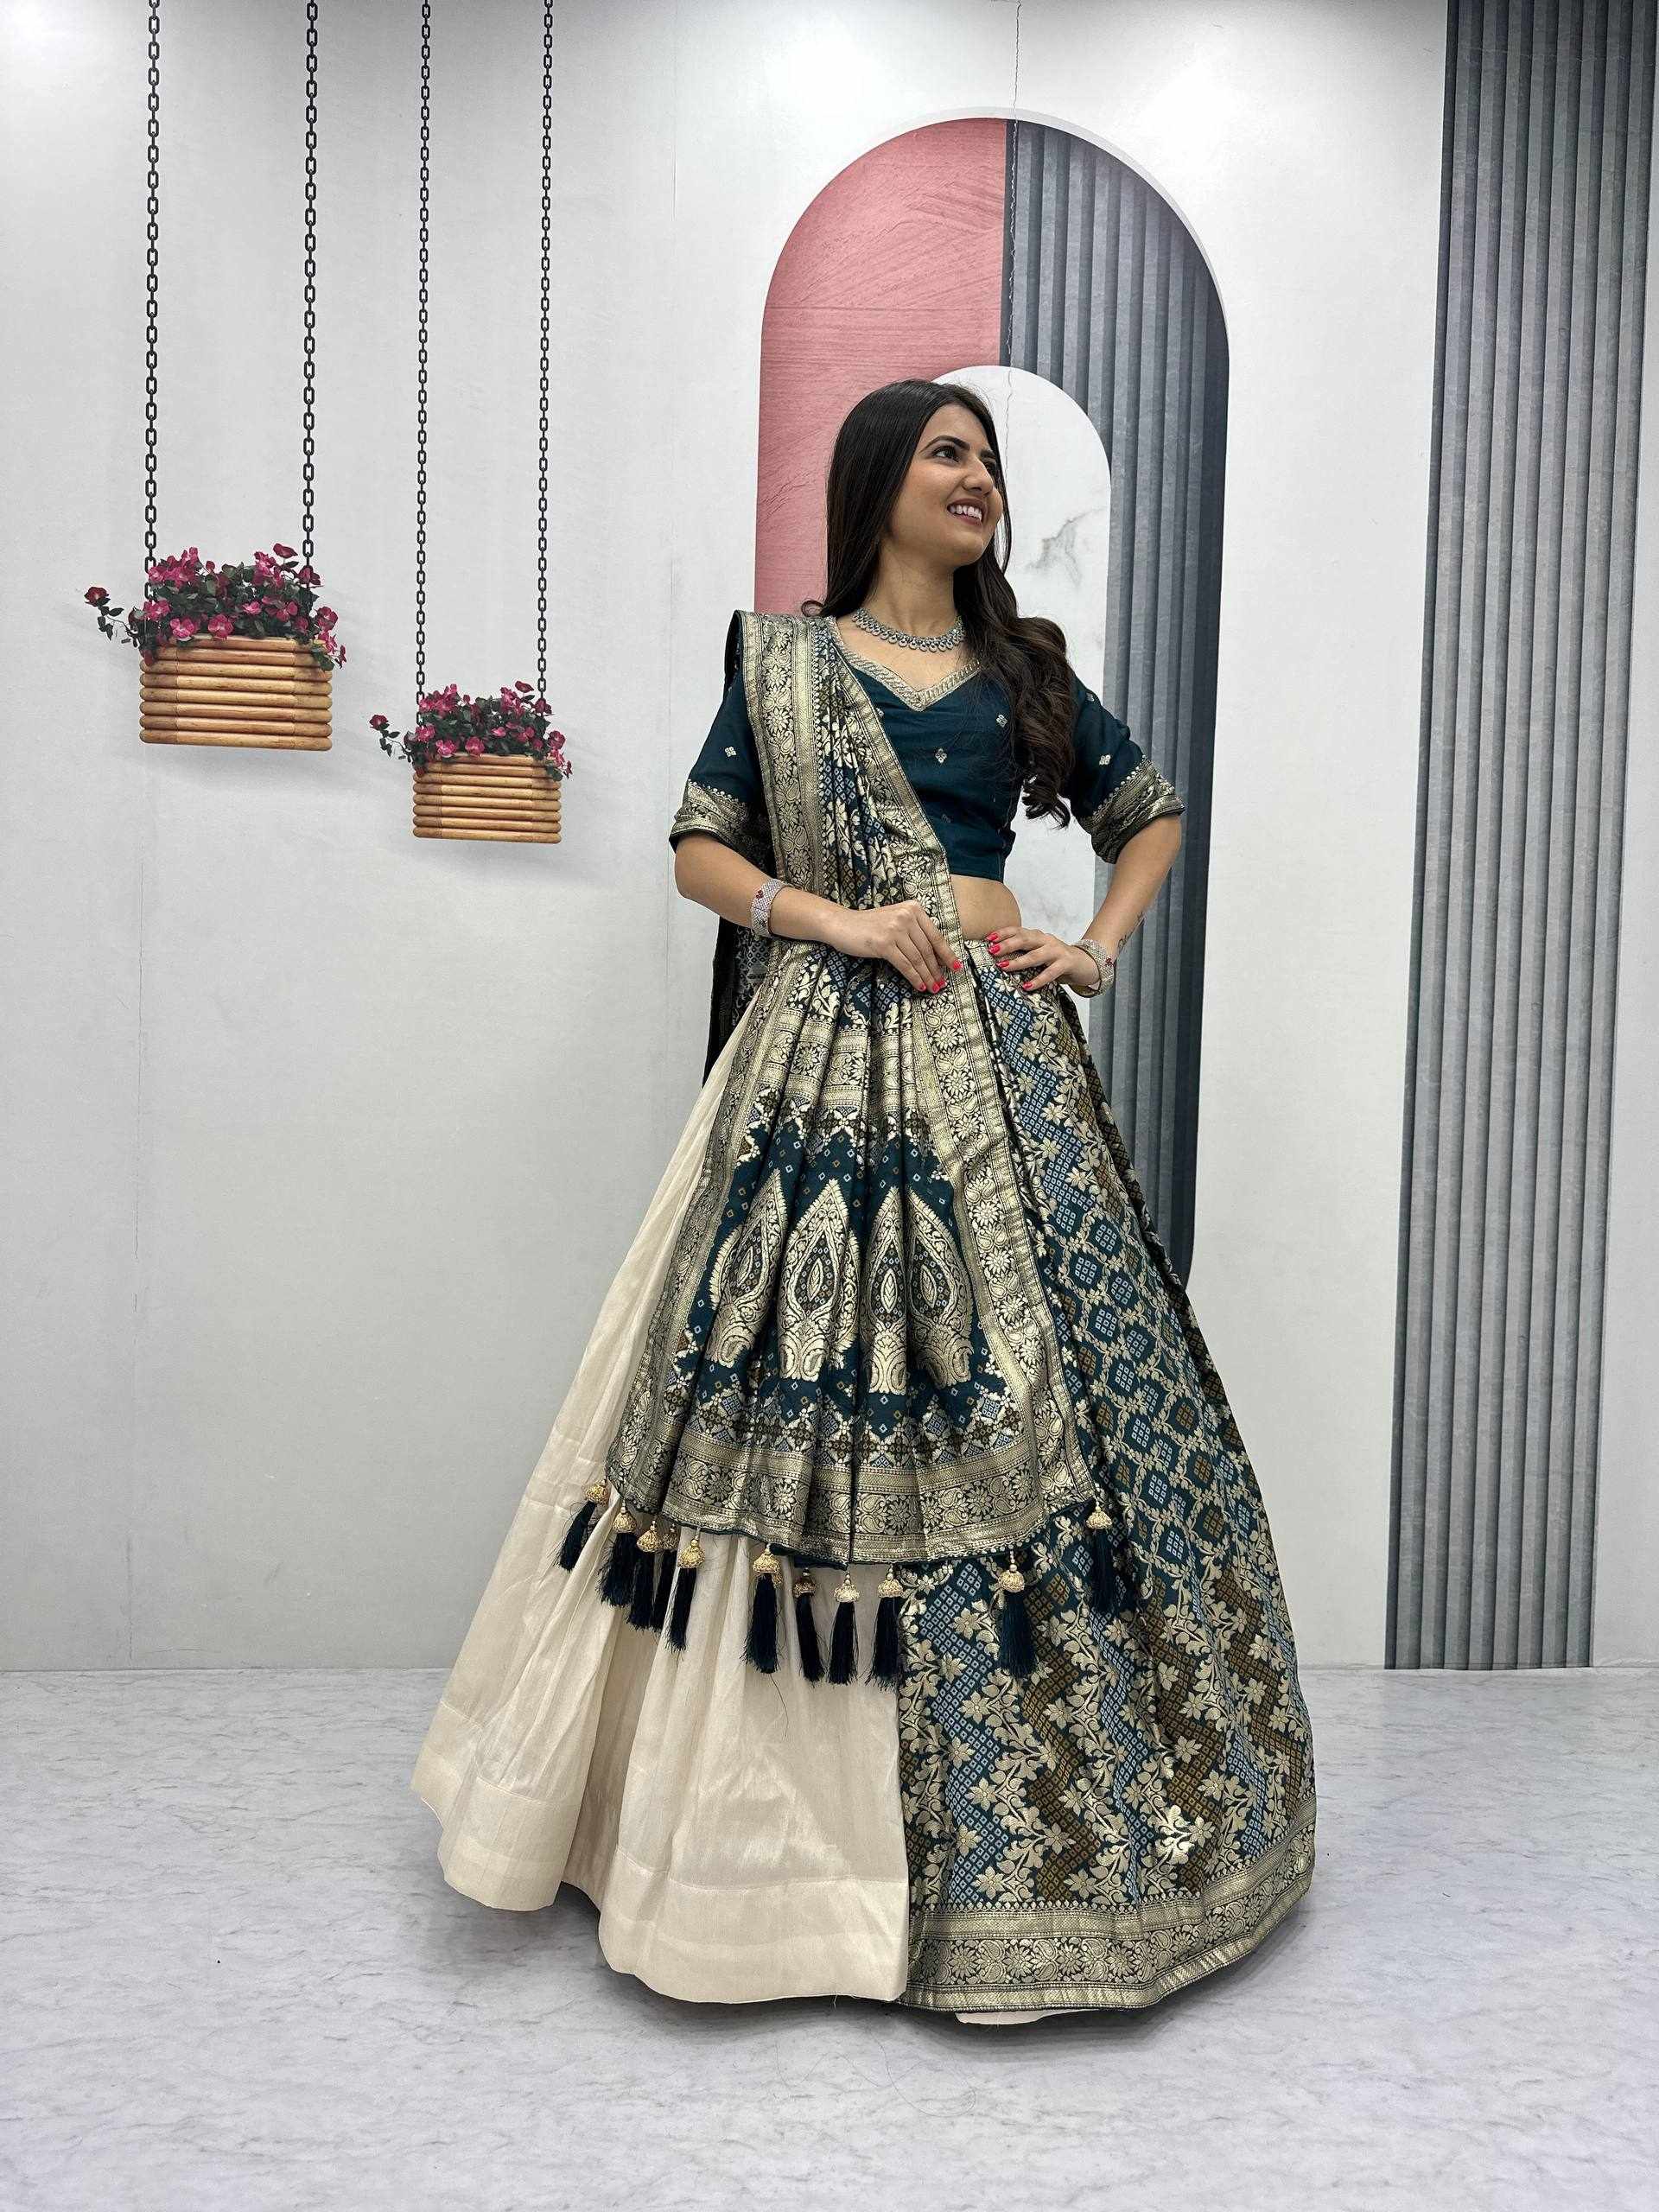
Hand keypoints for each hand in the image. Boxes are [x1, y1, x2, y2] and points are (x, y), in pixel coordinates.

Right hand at [831, 896, 960, 993]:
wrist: (841, 924)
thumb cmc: (869, 925)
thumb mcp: (895, 920)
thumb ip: (914, 931)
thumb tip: (935, 956)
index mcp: (913, 908)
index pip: (935, 935)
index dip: (946, 954)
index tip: (955, 967)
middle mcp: (906, 916)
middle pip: (928, 949)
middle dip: (937, 969)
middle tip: (942, 983)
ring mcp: (895, 929)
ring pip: (918, 959)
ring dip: (927, 976)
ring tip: (933, 987)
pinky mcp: (884, 943)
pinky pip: (905, 964)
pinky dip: (914, 977)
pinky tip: (919, 985)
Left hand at [986, 925, 1097, 993]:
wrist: (1084, 963)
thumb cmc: (1055, 959)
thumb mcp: (1038, 952)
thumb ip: (1023, 953)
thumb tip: (997, 960)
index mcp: (1037, 936)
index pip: (1018, 930)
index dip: (1003, 933)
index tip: (988, 939)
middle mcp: (1046, 940)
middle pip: (1025, 939)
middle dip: (1007, 944)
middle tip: (992, 951)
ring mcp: (1056, 951)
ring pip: (1035, 955)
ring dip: (1019, 961)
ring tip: (1004, 967)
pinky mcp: (1066, 963)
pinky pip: (1050, 972)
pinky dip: (1038, 980)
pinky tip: (1027, 987)